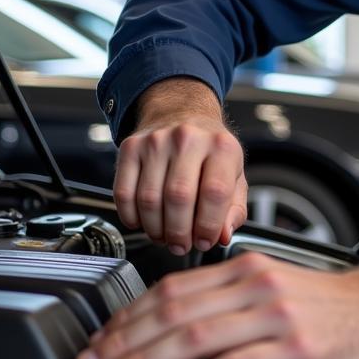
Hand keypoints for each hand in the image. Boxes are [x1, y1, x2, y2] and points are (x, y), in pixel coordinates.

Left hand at [74, 254, 358, 358]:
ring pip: (193, 337)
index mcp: (244, 269)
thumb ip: (228, 299)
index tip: (101, 340)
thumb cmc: (327, 306)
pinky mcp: (290, 351)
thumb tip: (176, 324)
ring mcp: (272, 318)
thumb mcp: (273, 286)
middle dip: (123, 341)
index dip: (128, 315)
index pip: (171, 288)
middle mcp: (254, 287)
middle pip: (172, 311)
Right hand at [114, 78, 245, 254]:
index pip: (214, 192)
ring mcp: (156, 141)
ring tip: (164, 236)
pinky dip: (131, 217)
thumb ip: (234, 209)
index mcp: (222, 146)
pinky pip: (123, 193)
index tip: (205, 240)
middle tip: (181, 245)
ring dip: (155, 229)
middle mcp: (188, 139)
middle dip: (179, 233)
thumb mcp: (235, 175)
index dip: (208, 225)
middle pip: (179, 198)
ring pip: (149, 199)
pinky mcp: (130, 147)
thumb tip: (222, 235)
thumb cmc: (210, 150)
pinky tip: (143, 222)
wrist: (181, 113)